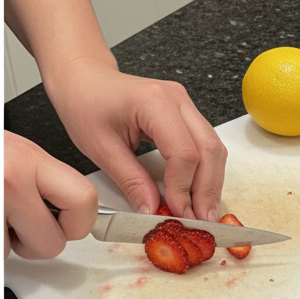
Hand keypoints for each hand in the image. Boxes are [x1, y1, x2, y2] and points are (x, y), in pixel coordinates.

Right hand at [4, 131, 97, 258]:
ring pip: (24, 252)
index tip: (68, 223)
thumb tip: (74, 205)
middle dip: (39, 241)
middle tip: (20, 222)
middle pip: (55, 242)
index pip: (86, 200)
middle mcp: (12, 178)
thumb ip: (45, 177)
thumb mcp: (14, 154)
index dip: (79, 223)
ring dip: (11, 243)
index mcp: (29, 158)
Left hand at [46, 56, 226, 221]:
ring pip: (215, 150)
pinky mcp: (188, 115)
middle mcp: (177, 100)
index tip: (176, 213)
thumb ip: (131, 181)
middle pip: (209, 150)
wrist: (84, 77)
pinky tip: (198, 194)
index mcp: (153, 102)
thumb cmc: (85, 103)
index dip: (183, 189)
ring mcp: (186, 105)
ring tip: (203, 212)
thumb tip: (153, 211)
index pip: (184, 153)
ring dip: (211, 184)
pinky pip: (208, 147)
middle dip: (207, 190)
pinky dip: (207, 173)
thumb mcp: (100, 148)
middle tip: (202, 221)